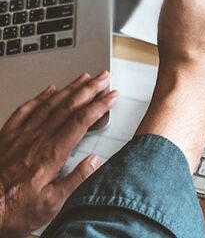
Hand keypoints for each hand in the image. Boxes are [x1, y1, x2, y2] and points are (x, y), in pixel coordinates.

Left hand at [0, 72, 118, 236]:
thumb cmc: (13, 209)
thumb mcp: (51, 204)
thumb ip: (76, 180)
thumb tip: (96, 160)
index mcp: (52, 153)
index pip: (82, 120)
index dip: (100, 105)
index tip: (112, 96)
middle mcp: (38, 139)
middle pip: (70, 106)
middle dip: (90, 88)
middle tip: (103, 77)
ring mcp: (22, 135)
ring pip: (51, 103)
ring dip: (71, 88)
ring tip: (84, 77)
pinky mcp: (7, 136)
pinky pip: (26, 109)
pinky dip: (40, 96)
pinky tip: (49, 90)